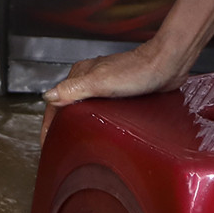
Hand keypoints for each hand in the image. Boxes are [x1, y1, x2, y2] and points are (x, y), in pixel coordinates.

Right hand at [40, 39, 191, 139]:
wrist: (167, 65)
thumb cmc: (137, 71)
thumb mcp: (100, 82)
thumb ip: (73, 89)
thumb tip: (49, 97)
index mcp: (80, 74)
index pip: (55, 101)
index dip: (49, 123)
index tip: (47, 143)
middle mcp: (90, 78)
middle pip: (67, 106)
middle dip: (60, 125)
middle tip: (59, 147)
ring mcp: (105, 85)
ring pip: (84, 108)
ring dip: (77, 124)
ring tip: (76, 144)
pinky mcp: (120, 93)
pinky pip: (101, 110)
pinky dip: (95, 121)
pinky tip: (101, 132)